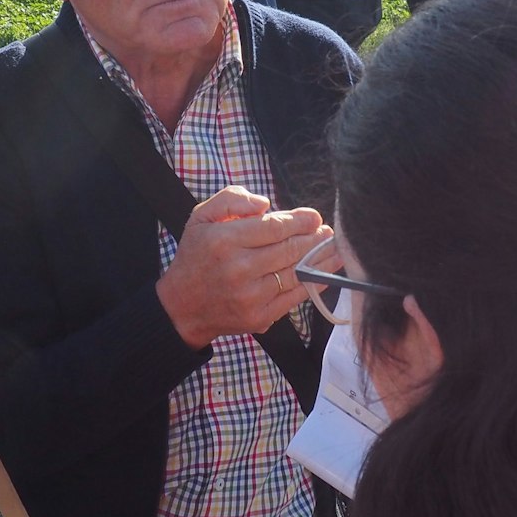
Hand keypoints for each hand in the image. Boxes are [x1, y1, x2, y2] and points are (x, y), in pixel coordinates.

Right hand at [156, 186, 329, 348]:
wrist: (181, 307)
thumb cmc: (195, 256)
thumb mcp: (200, 217)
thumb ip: (230, 200)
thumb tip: (265, 203)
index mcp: (223, 240)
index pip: (273, 227)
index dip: (300, 221)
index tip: (315, 217)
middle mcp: (238, 268)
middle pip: (289, 249)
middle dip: (314, 239)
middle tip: (328, 232)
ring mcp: (250, 296)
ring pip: (296, 273)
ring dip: (320, 260)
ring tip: (335, 249)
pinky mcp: (259, 316)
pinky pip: (293, 297)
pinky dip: (312, 284)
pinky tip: (323, 273)